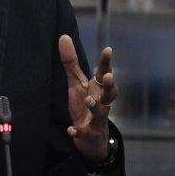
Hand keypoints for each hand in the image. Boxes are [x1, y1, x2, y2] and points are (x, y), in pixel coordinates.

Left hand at [58, 34, 117, 162]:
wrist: (91, 139)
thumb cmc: (84, 105)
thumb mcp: (76, 83)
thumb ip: (70, 62)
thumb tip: (64, 36)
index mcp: (99, 88)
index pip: (104, 73)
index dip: (106, 62)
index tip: (108, 49)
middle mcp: (102, 102)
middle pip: (110, 93)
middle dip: (110, 85)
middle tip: (108, 76)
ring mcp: (97, 119)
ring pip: (101, 112)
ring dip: (95, 106)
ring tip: (88, 99)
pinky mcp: (90, 134)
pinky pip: (85, 133)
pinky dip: (79, 132)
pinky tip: (70, 130)